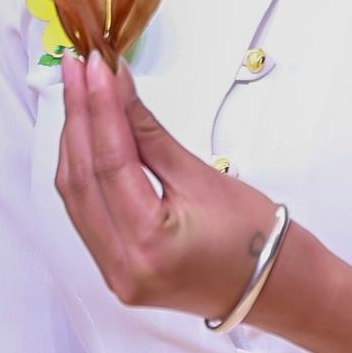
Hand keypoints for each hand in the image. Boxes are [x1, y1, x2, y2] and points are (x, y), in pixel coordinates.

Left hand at [53, 49, 282, 321]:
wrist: (276, 288)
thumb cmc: (253, 236)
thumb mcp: (200, 176)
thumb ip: (148, 132)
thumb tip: (115, 85)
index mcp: (149, 245)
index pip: (110, 163)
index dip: (99, 108)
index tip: (94, 65)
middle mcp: (122, 266)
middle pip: (82, 180)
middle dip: (78, 118)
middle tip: (78, 68)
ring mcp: (113, 273)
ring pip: (76, 197)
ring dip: (75, 142)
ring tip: (78, 92)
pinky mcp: (114, 269)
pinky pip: (85, 213)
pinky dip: (83, 171)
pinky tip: (86, 135)